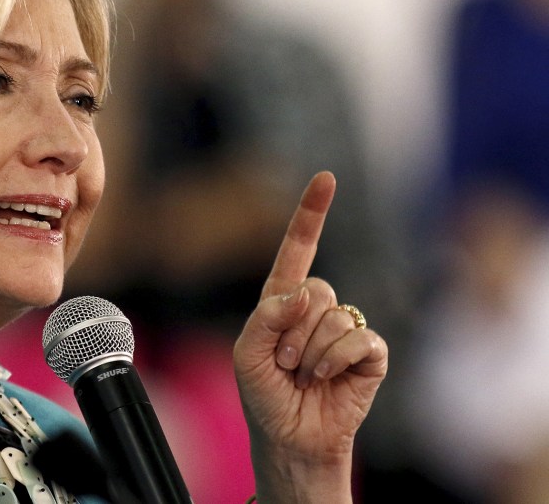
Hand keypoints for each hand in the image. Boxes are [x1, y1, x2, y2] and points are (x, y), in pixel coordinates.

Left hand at [233, 171, 387, 501]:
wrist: (290, 437)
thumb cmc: (263, 394)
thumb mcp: (246, 353)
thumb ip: (267, 316)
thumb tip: (302, 293)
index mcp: (283, 299)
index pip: (298, 248)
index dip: (312, 213)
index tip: (325, 178)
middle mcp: (316, 308)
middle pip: (315, 289)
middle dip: (293, 331)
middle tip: (284, 363)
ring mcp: (345, 329)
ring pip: (335, 317)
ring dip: (311, 352)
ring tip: (303, 375)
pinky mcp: (370, 354)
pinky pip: (359, 339)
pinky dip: (336, 361)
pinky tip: (326, 379)